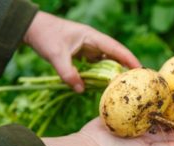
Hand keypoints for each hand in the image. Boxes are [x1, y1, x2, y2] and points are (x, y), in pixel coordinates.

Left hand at [24, 11, 140, 91]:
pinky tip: (103, 85)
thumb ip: (68, 73)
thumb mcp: (55, 55)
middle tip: (135, 82)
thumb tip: (81, 90)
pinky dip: (100, 74)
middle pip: (114, 55)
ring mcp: (88, 48)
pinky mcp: (83, 54)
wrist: (33, 28)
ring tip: (122, 86)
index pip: (115, 48)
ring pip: (106, 61)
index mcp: (92, 37)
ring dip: (113, 72)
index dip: (128, 58)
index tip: (140, 68)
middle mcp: (93, 42)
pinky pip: (95, 65)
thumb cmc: (46, 36)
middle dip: (125, 67)